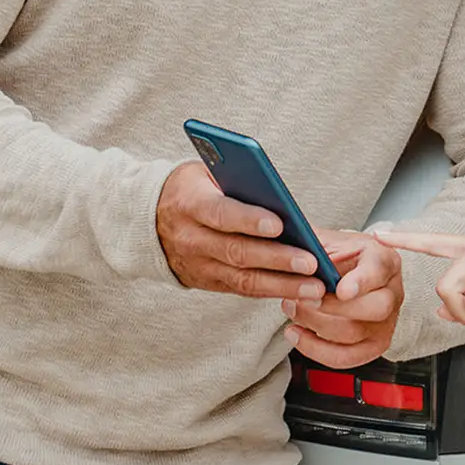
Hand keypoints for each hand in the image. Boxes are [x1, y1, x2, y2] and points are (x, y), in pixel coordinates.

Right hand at [156, 162, 326, 299]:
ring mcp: (198, 265)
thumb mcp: (204, 172)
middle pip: (237, 252)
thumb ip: (234, 180)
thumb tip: (276, 191)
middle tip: (311, 262)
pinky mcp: (207, 282)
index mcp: (190, 204)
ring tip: (315, 287)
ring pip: (243, 280)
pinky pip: (242, 290)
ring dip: (282, 285)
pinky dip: (272, 291)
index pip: (221, 214)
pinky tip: (299, 292)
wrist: (149, 218)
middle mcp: (192, 239)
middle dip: (277, 259)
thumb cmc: (191, 188)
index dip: (249, 220)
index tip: (279, 224)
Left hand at [282, 231, 404, 368]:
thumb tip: (292, 243)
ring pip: (356, 333)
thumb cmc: (340, 256)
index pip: (379, 270)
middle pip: (375, 308)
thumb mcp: (331, 240)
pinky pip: (347, 357)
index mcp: (385, 259)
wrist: (350, 273)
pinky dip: (317, 350)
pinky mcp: (374, 345)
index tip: (341, 290)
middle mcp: (393, 292)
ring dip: (316, 325)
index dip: (362, 281)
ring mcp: (386, 322)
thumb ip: (315, 243)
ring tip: (291, 309)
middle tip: (301, 299)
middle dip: (332, 308)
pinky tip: (296, 333)